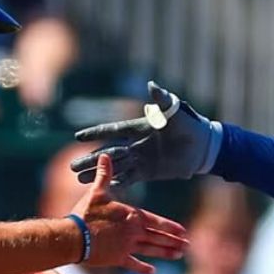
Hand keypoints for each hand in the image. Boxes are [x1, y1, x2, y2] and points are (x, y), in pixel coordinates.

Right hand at [70, 81, 221, 185]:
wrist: (202, 146)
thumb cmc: (189, 124)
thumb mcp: (174, 111)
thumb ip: (161, 100)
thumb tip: (151, 85)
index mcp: (138, 128)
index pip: (112, 131)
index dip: (96, 133)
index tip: (78, 136)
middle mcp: (135, 144)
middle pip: (108, 153)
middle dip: (90, 160)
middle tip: (71, 167)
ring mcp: (140, 159)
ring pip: (114, 167)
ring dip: (98, 173)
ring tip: (79, 180)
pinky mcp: (148, 172)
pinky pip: (129, 179)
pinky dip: (116, 183)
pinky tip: (103, 189)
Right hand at [71, 154, 187, 273]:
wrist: (73, 237)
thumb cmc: (85, 213)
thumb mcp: (96, 192)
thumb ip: (104, 175)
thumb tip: (105, 155)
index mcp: (132, 216)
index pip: (156, 221)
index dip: (171, 226)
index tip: (183, 231)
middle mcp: (134, 232)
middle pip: (158, 237)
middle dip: (174, 241)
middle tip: (187, 245)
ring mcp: (127, 246)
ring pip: (151, 250)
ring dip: (165, 252)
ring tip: (178, 255)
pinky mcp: (117, 258)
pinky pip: (133, 264)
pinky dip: (143, 268)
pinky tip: (153, 271)